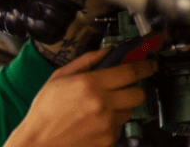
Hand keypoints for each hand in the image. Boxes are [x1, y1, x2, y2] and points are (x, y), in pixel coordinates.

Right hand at [4, 48, 157, 146]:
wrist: (39, 141)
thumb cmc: (45, 110)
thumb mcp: (59, 77)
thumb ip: (86, 61)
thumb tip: (106, 52)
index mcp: (89, 84)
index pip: (129, 72)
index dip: (144, 66)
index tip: (149, 64)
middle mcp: (102, 104)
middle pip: (138, 93)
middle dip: (135, 87)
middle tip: (124, 85)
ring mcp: (107, 123)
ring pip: (130, 110)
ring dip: (122, 105)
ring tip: (101, 105)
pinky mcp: (109, 139)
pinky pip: (120, 125)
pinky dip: (112, 120)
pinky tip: (95, 119)